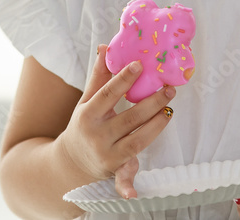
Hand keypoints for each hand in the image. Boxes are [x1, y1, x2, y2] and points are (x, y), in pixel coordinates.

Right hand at [56, 44, 175, 198]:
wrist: (69, 163)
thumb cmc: (84, 124)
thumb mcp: (87, 100)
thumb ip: (99, 76)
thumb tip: (105, 47)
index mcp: (88, 114)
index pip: (108, 94)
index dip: (123, 79)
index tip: (140, 64)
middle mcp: (97, 135)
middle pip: (130, 117)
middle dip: (151, 102)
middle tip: (169, 88)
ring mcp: (106, 154)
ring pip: (137, 140)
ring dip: (157, 125)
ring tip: (170, 108)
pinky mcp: (115, 169)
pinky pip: (122, 178)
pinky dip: (126, 186)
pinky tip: (134, 193)